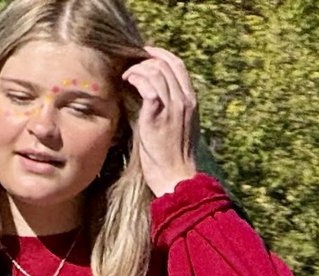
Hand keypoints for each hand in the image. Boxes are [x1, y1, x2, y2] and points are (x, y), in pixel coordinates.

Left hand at [123, 47, 198, 197]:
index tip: (144, 54)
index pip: (178, 65)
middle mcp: (185, 100)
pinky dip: (135, 79)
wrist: (176, 178)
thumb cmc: (173, 157)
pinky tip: (127, 83)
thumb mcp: (180, 127)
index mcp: (192, 101)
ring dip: (137, 69)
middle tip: (130, 66)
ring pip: (154, 71)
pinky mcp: (157, 115)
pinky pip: (147, 85)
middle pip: (165, 64)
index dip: (160, 54)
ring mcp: (173, 107)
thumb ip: (173, 108)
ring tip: (126, 77)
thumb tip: (156, 94)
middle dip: (144, 60)